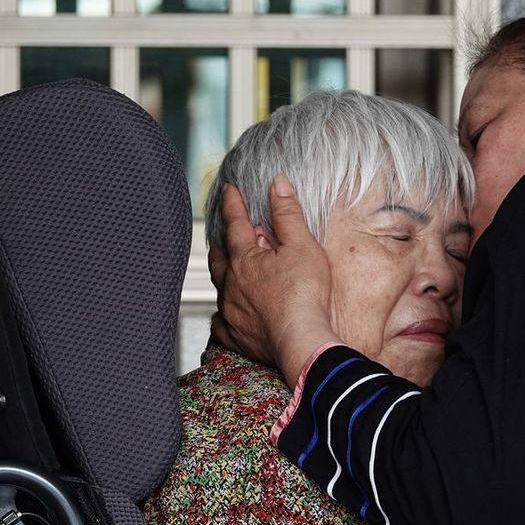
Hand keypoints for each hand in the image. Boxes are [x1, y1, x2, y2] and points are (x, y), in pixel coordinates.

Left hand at [210, 177, 340, 384]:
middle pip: (219, 257)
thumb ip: (287, 214)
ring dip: (222, 275)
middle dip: (220, 243)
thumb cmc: (305, 294)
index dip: (232, 204)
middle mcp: (231, 284)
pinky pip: (222, 325)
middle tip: (222, 235)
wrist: (301, 340)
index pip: (235, 223)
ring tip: (226, 269)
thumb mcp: (302, 245)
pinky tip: (225, 316)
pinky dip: (222, 317)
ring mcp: (231, 312)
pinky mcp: (237, 337)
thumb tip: (278, 184)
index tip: (229, 190)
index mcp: (244, 259)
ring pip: (219, 288)